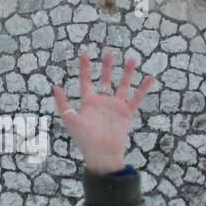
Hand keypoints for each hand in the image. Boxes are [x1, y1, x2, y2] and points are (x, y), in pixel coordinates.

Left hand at [51, 50, 154, 173]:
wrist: (101, 153)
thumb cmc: (84, 139)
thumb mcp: (70, 119)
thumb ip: (63, 103)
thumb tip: (55, 86)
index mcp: (88, 102)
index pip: (86, 81)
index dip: (85, 68)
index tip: (85, 53)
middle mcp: (102, 102)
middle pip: (105, 80)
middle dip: (107, 67)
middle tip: (109, 53)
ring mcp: (115, 106)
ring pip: (123, 85)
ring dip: (127, 73)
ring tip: (133, 59)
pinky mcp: (126, 113)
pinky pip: (136, 99)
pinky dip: (143, 89)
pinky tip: (150, 78)